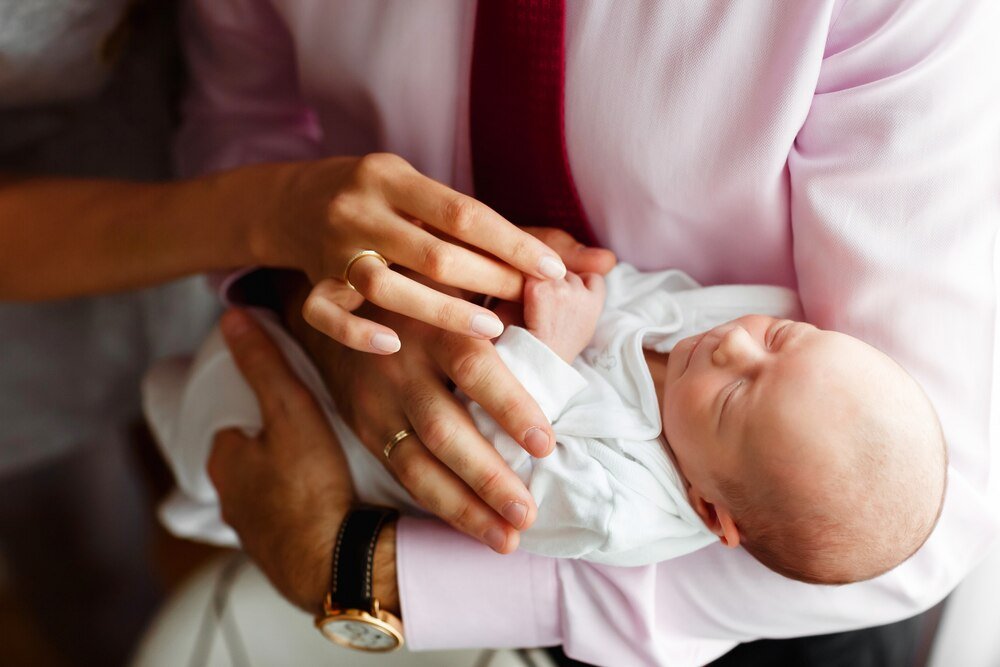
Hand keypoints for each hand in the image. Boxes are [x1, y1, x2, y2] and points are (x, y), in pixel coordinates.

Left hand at [208, 309, 398, 614]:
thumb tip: (232, 315)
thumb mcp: (291, 411)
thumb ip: (264, 364)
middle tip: (315, 427)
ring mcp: (256, 531)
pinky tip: (331, 500)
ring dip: (291, 475)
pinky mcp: (283, 554)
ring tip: (328, 461)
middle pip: (251, 453)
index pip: (233, 416)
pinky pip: (290, 517)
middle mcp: (230, 499)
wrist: (338, 567)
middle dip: (276, 441)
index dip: (262, 402)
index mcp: (223, 460)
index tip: (291, 395)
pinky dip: (304, 505)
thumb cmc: (313, 487)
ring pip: (269, 487)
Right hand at [236, 153, 569, 353]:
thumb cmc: (386, 203)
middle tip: (533, 310)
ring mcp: (332, 249)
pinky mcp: (310, 285)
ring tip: (493, 334)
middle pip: (433, 252)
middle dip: (490, 282)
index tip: (556, 271)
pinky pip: (324, 314)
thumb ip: (508, 233)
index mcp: (393, 178)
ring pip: (384, 285)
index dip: (512, 244)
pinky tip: (393, 348)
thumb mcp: (432, 198)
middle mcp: (362, 209)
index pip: (464, 213)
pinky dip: (357, 333)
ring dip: (441, 310)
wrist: (292, 202)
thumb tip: (604, 262)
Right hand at [293, 230, 615, 551]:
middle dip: (487, 476)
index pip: (474, 366)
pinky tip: (474, 527)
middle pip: (445, 428)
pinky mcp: (364, 423)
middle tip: (529, 512)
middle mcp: (402, 362)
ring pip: (418, 463)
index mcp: (436, 319)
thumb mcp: (476, 252)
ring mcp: (377, 398)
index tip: (547, 444)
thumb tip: (604, 259)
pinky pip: (402, 471)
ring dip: (463, 506)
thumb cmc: (431, 271)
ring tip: (508, 539)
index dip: (509, 405)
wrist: (339, 292)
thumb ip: (541, 253)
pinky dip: (438, 503)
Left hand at [524, 272, 605, 362]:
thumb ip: (589, 301)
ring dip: (544, 281)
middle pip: (569, 274)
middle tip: (549, 302)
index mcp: (594, 301)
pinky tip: (526, 298)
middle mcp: (579, 291)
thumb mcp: (587, 324)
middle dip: (560, 283)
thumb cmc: (563, 344)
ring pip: (551, 272)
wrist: (542, 356)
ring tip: (537, 303)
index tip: (572, 292)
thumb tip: (590, 280)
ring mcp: (558, 288)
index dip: (582, 281)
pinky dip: (528, 283)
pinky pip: (532, 275)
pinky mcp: (538, 289)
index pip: (593, 278)